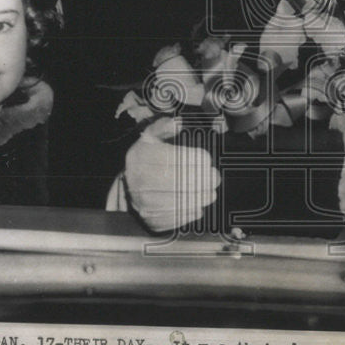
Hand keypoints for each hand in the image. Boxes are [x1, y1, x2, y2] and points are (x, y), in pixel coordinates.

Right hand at [118, 117, 220, 231]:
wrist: (129, 187)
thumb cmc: (147, 159)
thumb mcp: (151, 138)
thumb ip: (164, 127)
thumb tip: (176, 123)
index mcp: (141, 157)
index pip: (175, 158)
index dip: (197, 159)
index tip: (207, 160)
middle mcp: (139, 181)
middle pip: (181, 182)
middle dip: (204, 180)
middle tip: (214, 178)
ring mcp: (143, 204)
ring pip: (181, 203)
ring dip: (202, 198)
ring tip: (210, 193)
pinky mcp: (151, 221)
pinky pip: (178, 219)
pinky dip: (192, 213)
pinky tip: (198, 205)